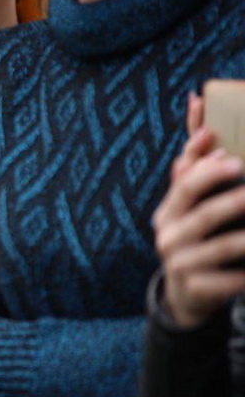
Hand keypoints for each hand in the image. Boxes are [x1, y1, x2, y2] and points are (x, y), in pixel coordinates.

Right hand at [153, 93, 244, 327]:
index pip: (184, 181)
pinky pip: (227, 280)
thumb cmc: (194, 239)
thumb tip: (197, 101)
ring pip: (219, 246)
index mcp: (169, 210)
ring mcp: (180, 263)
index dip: (204, 164)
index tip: (229, 147)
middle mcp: (168, 234)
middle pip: (199, 211)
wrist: (185, 296)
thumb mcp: (189, 202)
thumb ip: (196, 159)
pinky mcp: (196, 288)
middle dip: (226, 194)